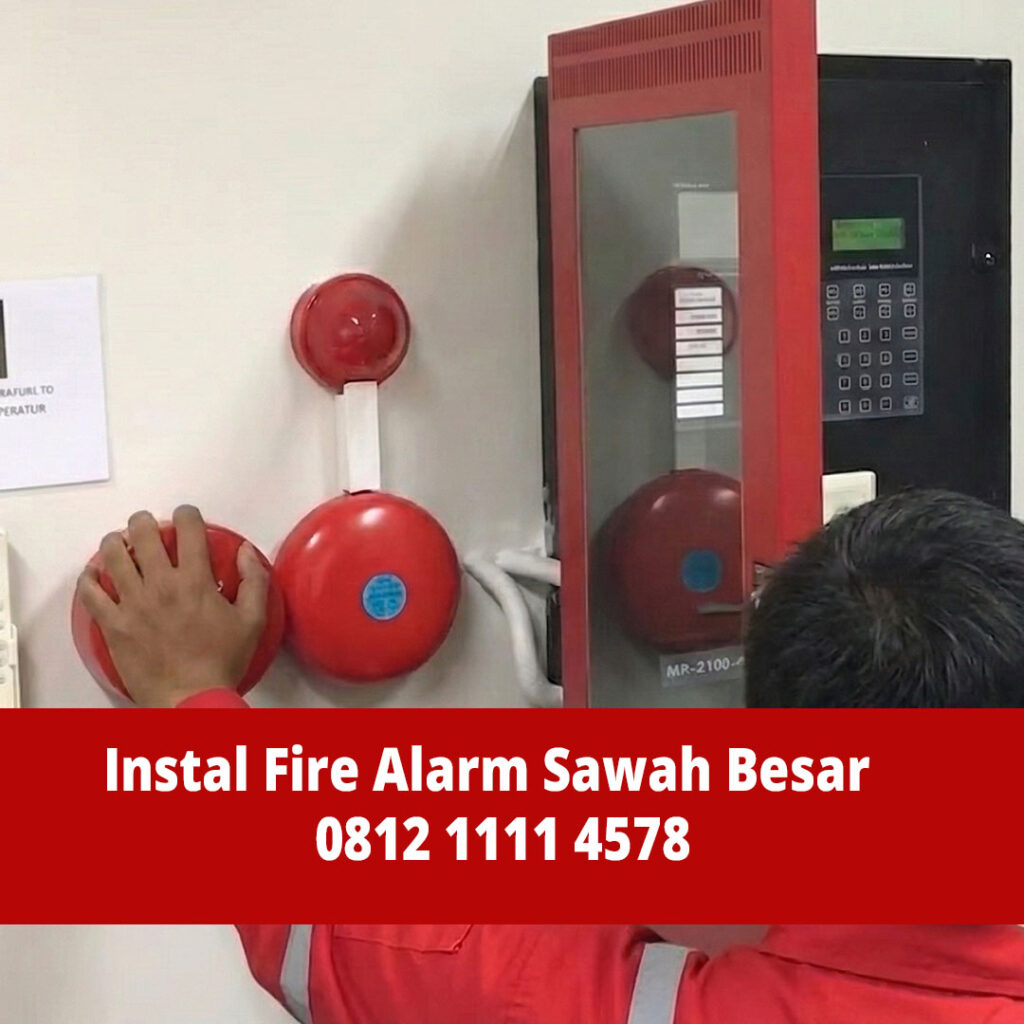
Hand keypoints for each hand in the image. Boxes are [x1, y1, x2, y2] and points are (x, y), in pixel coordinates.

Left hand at [76, 506, 268, 707]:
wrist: (190, 698)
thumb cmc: (222, 661)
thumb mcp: (253, 621)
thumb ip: (255, 581)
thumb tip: (246, 551)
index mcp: (196, 581)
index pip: (188, 529)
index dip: (187, 514)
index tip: (187, 517)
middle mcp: (161, 585)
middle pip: (143, 534)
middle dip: (145, 521)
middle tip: (148, 526)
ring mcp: (133, 604)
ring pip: (112, 556)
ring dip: (115, 542)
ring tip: (120, 543)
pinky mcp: (113, 624)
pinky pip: (90, 593)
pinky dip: (89, 578)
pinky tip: (95, 575)